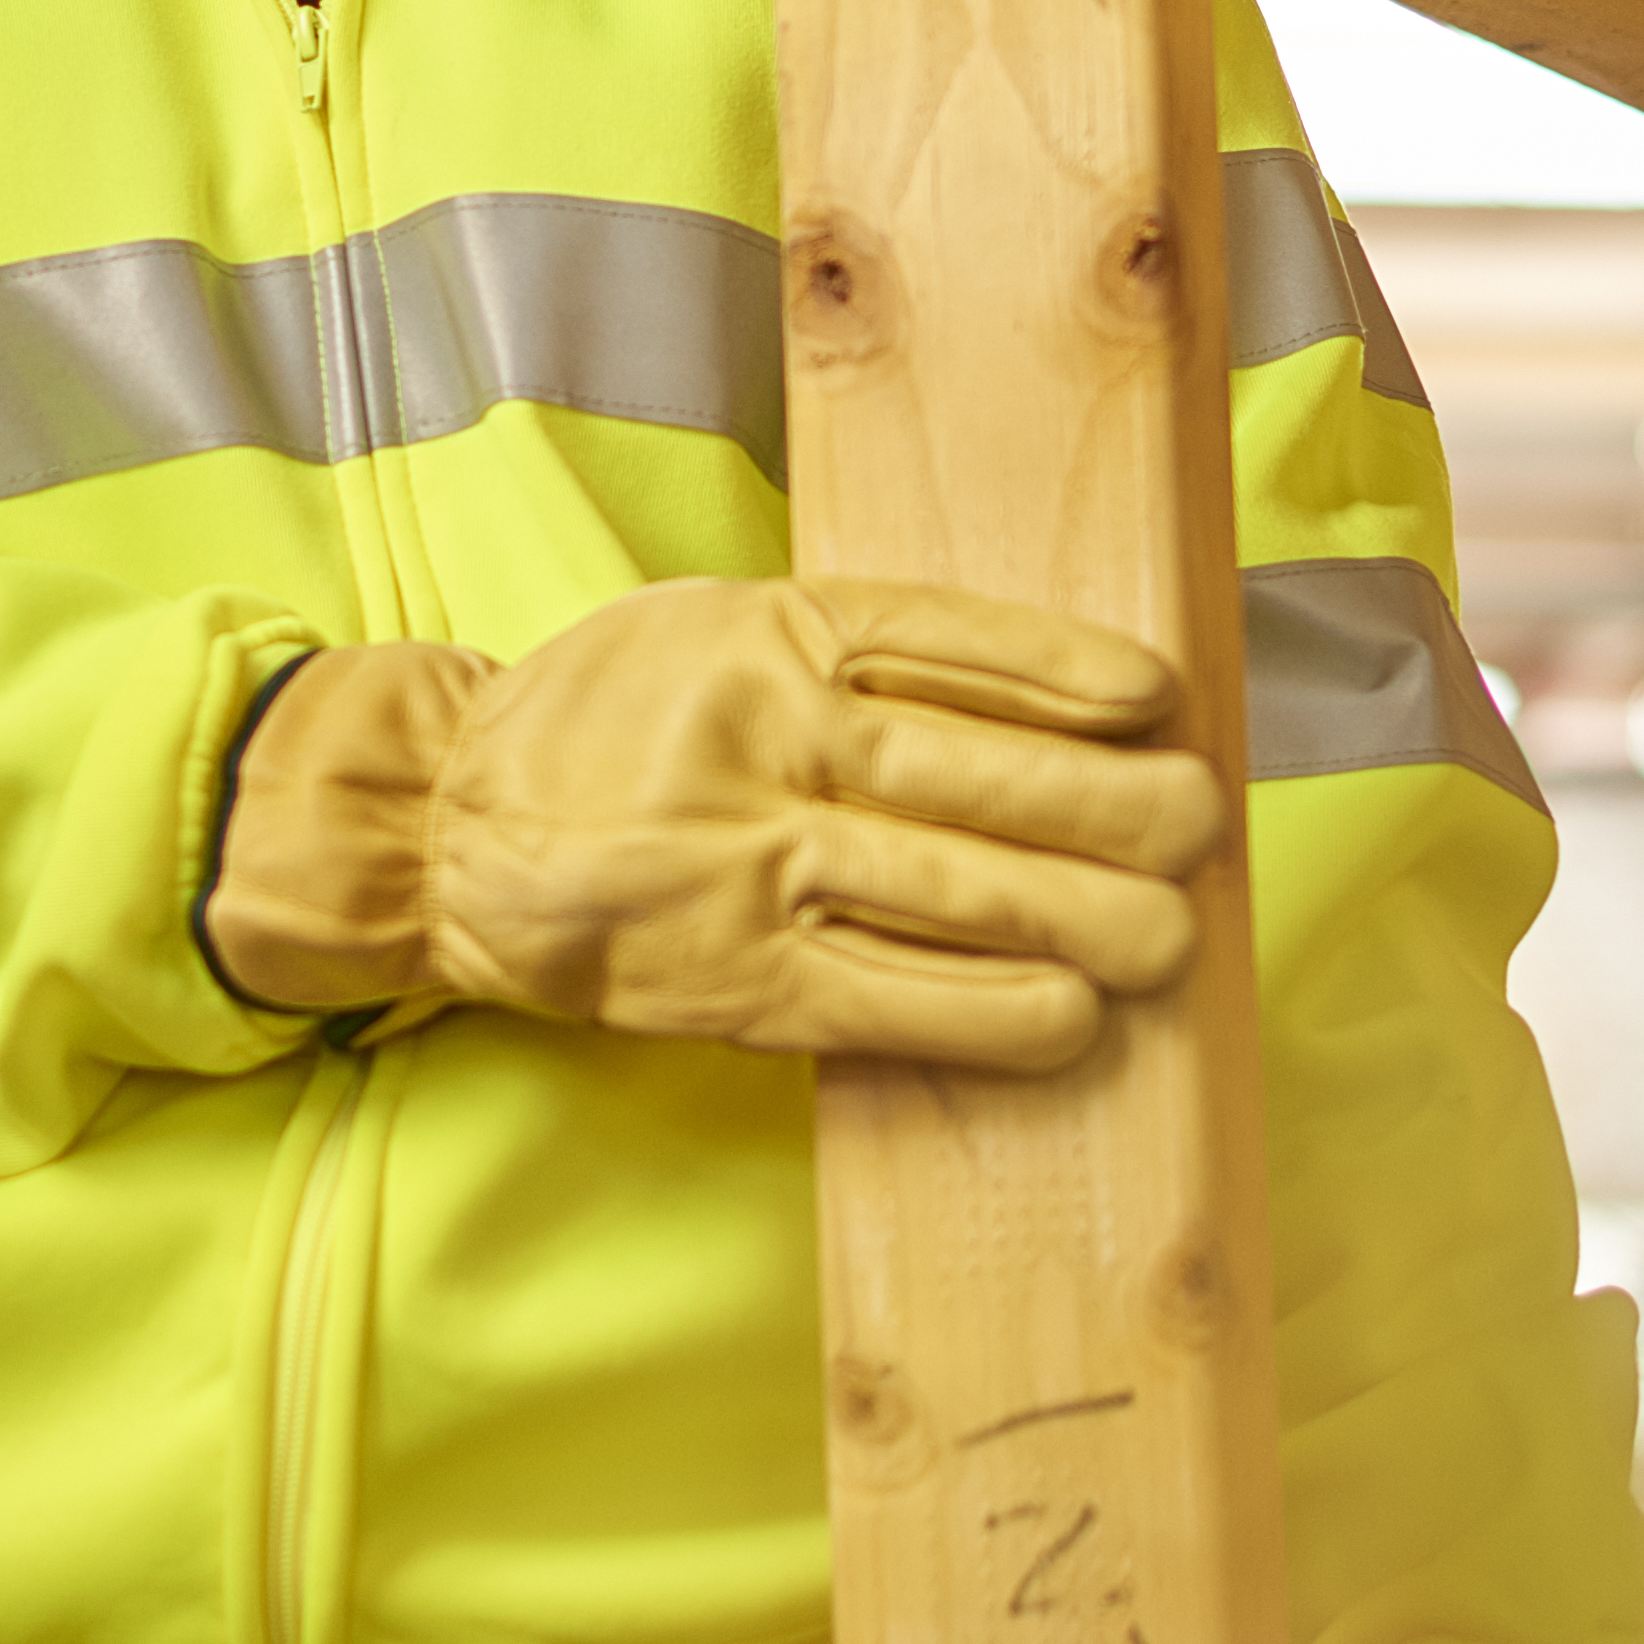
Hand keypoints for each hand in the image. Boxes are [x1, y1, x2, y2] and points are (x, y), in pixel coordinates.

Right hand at [203, 577, 1225, 1070]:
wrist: (442, 824)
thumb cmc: (609, 721)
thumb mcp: (716, 628)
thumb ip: (852, 651)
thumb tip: (1044, 697)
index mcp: (766, 634)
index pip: (944, 640)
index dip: (1063, 673)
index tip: (1160, 698)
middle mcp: (763, 742)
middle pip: (969, 771)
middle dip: (1106, 806)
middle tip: (1202, 826)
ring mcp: (746, 865)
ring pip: (944, 888)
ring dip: (1078, 915)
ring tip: (1171, 935)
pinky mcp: (730, 979)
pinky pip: (882, 997)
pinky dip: (986, 1009)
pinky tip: (1069, 1015)